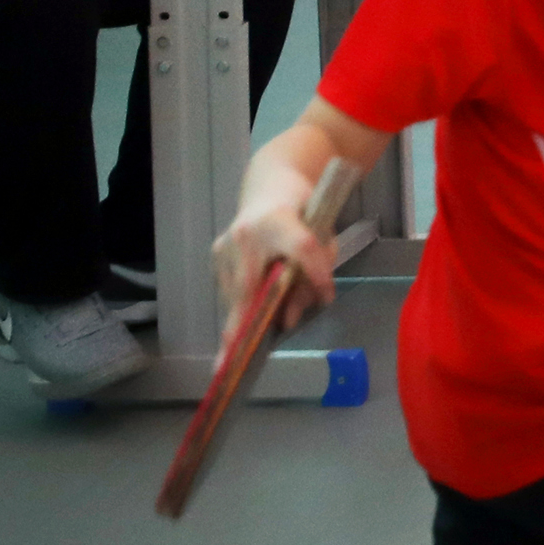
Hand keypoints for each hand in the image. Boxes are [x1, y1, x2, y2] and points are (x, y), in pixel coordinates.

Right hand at [214, 182, 335, 335]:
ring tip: (240, 349)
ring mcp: (226, 242)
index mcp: (280, 218)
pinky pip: (228, 288)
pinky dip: (239, 306)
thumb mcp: (322, 236)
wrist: (273, 187)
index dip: (315, 272)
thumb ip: (315, 272)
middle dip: (246, 323)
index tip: (327, 296)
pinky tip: (245, 322)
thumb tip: (291, 318)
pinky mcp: (216, 252)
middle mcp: (247, 232)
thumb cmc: (304, 213)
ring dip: (242, 318)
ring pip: (234, 292)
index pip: (302, 247)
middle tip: (238, 357)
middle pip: (250, 284)